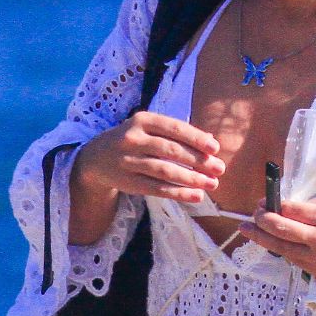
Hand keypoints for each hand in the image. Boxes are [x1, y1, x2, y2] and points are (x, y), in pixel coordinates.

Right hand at [73, 111, 224, 203]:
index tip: (215, 148)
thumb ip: (177, 132)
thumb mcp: (149, 128)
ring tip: (212, 184)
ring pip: (164, 171)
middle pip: (171, 151)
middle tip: (219, 169)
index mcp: (142, 120)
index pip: (173, 128)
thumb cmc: (134, 139)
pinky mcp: (127, 182)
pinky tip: (196, 195)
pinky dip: (178, 193)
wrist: (96, 158)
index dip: (195, 138)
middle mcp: (133, 139)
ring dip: (191, 179)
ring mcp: (128, 161)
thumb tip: (210, 140)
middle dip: (198, 161)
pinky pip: (156, 189)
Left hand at [242, 199, 315, 289]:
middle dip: (261, 219)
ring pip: (279, 247)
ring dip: (260, 237)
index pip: (289, 208)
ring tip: (247, 228)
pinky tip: (269, 242)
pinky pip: (291, 258)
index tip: (264, 201)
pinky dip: (278, 249)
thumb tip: (292, 206)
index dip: (272, 203)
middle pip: (279, 227)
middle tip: (253, 213)